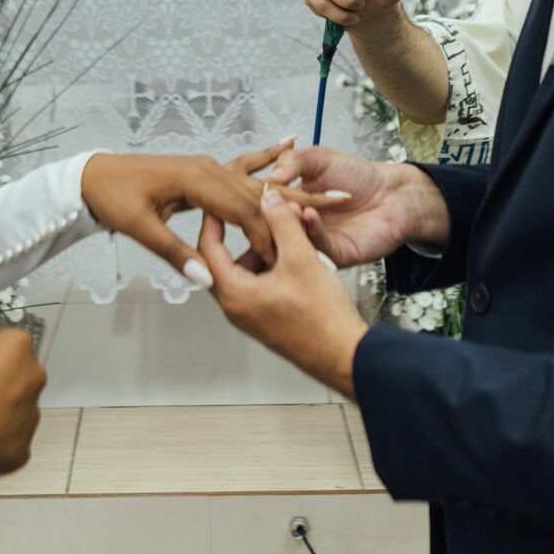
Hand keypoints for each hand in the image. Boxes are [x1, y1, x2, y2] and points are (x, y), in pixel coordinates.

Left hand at [80, 144, 344, 284]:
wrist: (95, 175)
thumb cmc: (114, 200)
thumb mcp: (139, 228)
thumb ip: (174, 252)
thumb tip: (204, 279)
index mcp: (196, 181)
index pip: (242, 211)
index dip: (267, 235)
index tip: (288, 257)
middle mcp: (209, 168)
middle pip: (260, 194)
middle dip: (296, 210)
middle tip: (334, 217)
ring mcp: (209, 165)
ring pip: (257, 183)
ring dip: (292, 191)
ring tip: (332, 193)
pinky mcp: (206, 168)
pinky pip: (243, 164)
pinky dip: (267, 157)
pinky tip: (289, 143)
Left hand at [200, 190, 367, 396]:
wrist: (345, 354)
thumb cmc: (322, 318)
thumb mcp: (301, 258)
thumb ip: (282, 223)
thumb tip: (269, 199)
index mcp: (234, 294)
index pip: (207, 248)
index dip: (213, 219)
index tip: (219, 200)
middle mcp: (237, 306)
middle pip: (226, 257)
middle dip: (243, 231)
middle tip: (252, 210)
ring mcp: (252, 313)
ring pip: (247, 268)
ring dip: (262, 246)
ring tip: (283, 231)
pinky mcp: (267, 316)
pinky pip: (261, 281)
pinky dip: (272, 263)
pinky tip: (294, 252)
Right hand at [268, 146, 450, 266]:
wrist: (392, 192)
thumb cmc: (358, 176)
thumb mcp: (320, 159)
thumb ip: (294, 161)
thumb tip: (270, 175)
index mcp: (292, 204)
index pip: (266, 207)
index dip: (256, 203)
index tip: (245, 196)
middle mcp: (301, 226)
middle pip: (275, 230)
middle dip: (266, 220)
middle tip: (261, 208)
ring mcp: (316, 242)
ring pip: (294, 241)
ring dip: (289, 225)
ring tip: (288, 209)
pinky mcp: (334, 255)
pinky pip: (318, 247)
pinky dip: (312, 231)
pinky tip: (310, 214)